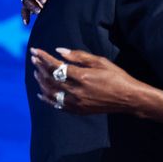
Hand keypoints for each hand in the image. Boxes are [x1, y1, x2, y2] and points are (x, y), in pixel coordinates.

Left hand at [30, 47, 162, 115]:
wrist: (128, 98)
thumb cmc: (117, 77)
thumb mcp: (101, 62)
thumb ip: (79, 56)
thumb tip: (59, 51)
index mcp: (82, 77)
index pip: (55, 66)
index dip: (43, 58)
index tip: (35, 51)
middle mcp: (76, 91)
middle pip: (50, 79)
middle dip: (40, 67)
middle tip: (34, 59)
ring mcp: (76, 103)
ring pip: (51, 92)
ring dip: (41, 82)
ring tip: (36, 72)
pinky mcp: (78, 110)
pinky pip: (57, 105)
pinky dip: (47, 99)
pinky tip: (41, 93)